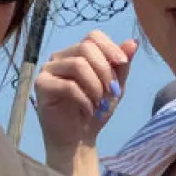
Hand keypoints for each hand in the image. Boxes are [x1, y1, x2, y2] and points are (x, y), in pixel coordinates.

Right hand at [35, 30, 137, 153]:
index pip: (93, 36)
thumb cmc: (95, 110)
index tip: (123, 64)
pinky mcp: (42, 86)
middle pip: (86, 48)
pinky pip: (68, 85)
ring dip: (95, 86)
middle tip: (111, 92)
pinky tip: (88, 110)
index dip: (110, 47)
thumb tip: (133, 42)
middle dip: (105, 71)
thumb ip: (122, 65)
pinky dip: (84, 99)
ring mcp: (48, 70)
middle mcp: (59, 57)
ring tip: (99, 102)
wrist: (79, 139)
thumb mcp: (115, 86)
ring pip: (78, 65)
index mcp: (76, 53)